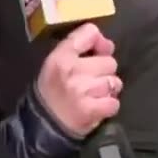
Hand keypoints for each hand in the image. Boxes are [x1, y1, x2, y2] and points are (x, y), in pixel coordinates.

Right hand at [34, 23, 120, 137]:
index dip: (99, 42)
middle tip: (91, 81)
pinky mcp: (91, 110)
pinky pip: (114, 103)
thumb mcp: (56, 63)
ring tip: (93, 96)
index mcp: (61, 56)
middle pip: (109, 61)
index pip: (90, 32)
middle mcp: (73, 70)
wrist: (42, 125)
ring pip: (114, 82)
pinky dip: (108, 106)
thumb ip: (79, 48)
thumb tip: (107, 44)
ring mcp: (83, 91)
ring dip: (107, 90)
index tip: (97, 51)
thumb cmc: (52, 91)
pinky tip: (96, 107)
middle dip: (103, 71)